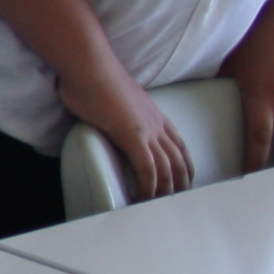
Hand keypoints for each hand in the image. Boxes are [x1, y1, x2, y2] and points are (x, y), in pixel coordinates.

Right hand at [71, 66, 196, 201]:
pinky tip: (143, 199)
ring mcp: (147, 131)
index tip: (184, 180)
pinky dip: (148, 188)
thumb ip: (119, 111)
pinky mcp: (133, 137)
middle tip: (177, 202)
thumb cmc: (93, 77)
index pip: (179, 145)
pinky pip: (148, 170)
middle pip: (178, 161)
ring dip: (165, 191)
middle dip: (180, 184)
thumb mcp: (115, 98)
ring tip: (159, 207)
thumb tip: (109, 117)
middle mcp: (157, 124)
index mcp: (154, 114)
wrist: (90, 67)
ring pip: (167, 169)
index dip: (184, 165)